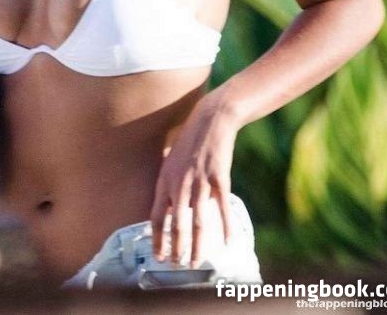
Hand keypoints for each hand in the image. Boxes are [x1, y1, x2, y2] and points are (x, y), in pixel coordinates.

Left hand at [149, 93, 239, 267]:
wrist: (210, 121)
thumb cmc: (190, 142)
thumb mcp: (172, 162)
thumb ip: (172, 186)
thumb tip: (175, 210)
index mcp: (165, 180)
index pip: (158, 216)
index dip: (158, 238)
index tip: (159, 255)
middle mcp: (179, 183)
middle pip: (177, 224)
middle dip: (177, 249)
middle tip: (178, 266)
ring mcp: (199, 181)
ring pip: (198, 222)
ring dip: (198, 245)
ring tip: (196, 262)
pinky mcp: (219, 178)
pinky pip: (222, 208)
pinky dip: (225, 227)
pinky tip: (228, 242)